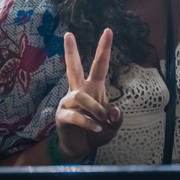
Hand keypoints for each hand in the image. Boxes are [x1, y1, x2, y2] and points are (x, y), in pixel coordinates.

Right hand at [56, 29, 121, 160]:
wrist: (80, 149)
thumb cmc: (96, 132)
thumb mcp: (113, 127)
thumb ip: (117, 118)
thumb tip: (113, 112)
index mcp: (94, 88)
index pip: (100, 65)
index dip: (104, 49)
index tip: (108, 30)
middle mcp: (79, 91)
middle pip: (73, 67)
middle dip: (71, 51)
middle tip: (67, 34)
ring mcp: (68, 102)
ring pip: (80, 96)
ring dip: (95, 108)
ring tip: (101, 121)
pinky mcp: (62, 116)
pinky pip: (75, 115)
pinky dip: (88, 122)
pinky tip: (96, 128)